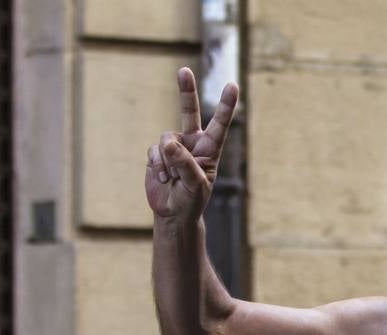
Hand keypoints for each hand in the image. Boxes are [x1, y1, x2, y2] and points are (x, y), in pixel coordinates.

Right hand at [146, 67, 238, 222]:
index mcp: (210, 149)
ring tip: (173, 178)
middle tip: (183, 70)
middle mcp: (192, 143)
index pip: (220, 124)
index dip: (225, 105)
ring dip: (167, 160)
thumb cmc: (192, 200)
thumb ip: (184, 163)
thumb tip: (168, 142)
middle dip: (186, 91)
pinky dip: (157, 165)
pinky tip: (162, 178)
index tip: (232, 85)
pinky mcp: (157, 154)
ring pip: (166, 139)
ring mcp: (174, 147)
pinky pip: (154, 151)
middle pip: (189, 112)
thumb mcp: (195, 185)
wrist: (173, 213)